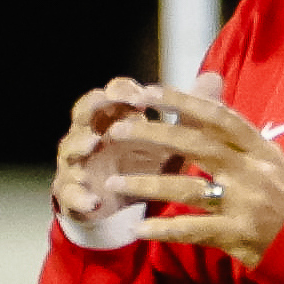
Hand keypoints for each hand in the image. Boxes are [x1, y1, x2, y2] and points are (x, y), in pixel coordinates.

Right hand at [54, 76, 179, 229]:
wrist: (122, 205)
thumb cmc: (144, 164)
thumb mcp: (170, 141)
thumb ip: (188, 112)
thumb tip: (213, 78)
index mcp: (113, 118)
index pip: (112, 94)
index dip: (123, 91)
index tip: (142, 97)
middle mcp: (90, 134)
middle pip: (84, 112)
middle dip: (95, 106)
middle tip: (111, 103)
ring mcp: (77, 162)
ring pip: (70, 148)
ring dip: (80, 144)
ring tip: (93, 144)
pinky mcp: (72, 193)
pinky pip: (70, 193)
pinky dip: (79, 197)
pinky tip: (93, 200)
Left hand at [110, 73, 283, 269]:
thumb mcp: (272, 159)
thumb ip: (238, 132)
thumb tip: (209, 95)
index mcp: (261, 149)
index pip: (218, 116)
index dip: (183, 101)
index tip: (150, 92)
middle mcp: (252, 172)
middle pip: (195, 145)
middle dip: (154, 134)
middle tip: (118, 129)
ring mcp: (244, 204)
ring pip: (186, 188)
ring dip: (146, 184)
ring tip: (113, 181)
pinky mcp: (237, 235)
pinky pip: (193, 230)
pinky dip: (164, 230)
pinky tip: (138, 230)